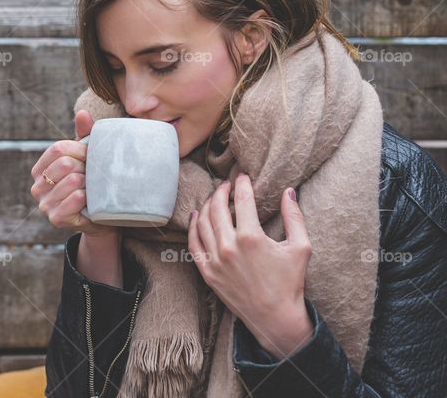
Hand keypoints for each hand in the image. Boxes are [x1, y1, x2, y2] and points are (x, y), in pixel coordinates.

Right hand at [30, 110, 117, 237]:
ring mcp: (44, 204)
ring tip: (94, 188)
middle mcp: (36, 187)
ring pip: (72, 180)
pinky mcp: (56, 218)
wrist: (101, 217)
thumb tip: (82, 113)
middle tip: (95, 176)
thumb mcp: (86, 158)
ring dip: (90, 183)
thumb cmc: (91, 183)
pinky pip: (75, 198)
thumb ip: (83, 135)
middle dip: (86, 167)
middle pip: (65, 163)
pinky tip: (91, 200)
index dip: (80, 150)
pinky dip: (88, 196)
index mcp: (39, 170)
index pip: (58, 149)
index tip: (92, 157)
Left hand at [188, 173, 314, 359]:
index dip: (242, 184)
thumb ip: (295, 217)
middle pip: (217, 207)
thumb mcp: (301, 247)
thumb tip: (289, 191)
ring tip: (215, 197)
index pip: (242, 199)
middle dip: (221, 190)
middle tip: (227, 184)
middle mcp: (229, 246)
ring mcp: (215, 259)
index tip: (243, 176)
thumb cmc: (290, 283)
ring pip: (202, 222)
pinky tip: (196, 215)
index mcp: (251, 237)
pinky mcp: (207, 271)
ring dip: (207, 205)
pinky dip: (193, 226)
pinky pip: (193, 242)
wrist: (275, 317)